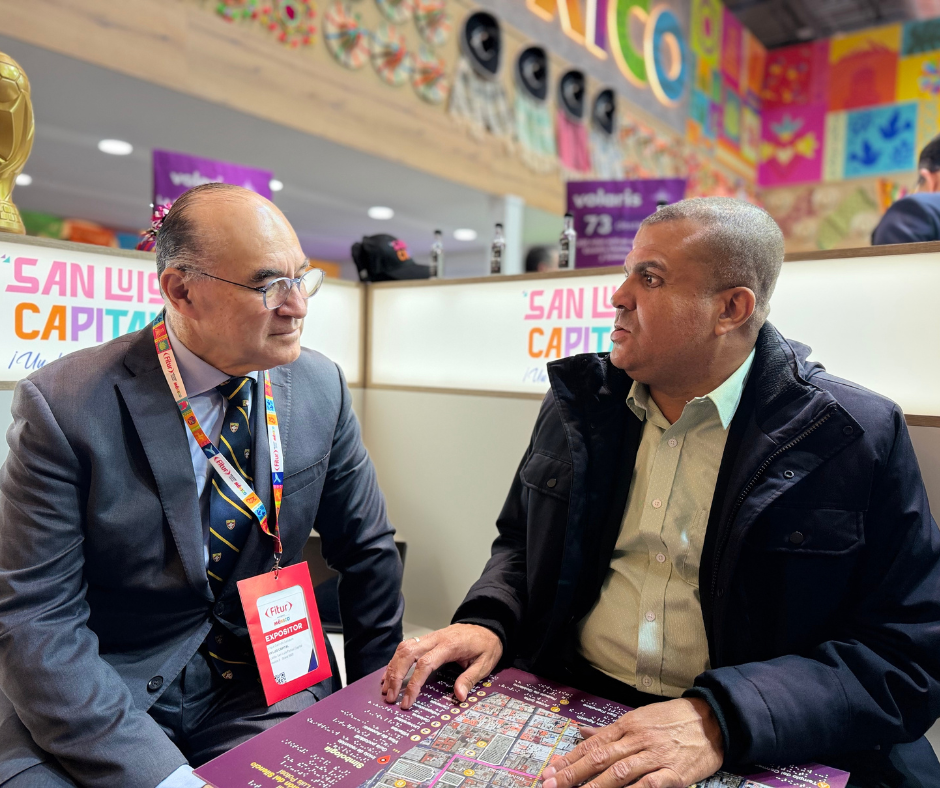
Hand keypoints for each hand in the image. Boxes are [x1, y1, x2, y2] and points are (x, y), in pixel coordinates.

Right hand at [380, 624, 502, 708]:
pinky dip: (396, 660)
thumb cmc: (485, 645)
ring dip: (392, 667)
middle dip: (396, 675)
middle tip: (390, 697)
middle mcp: (436, 638)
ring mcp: (430, 637)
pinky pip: (407, 646)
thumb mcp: (484, 663)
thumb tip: (459, 696)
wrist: (486, 626)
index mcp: (450, 645)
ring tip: (386, 688)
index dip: (414, 683)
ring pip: (404, 647)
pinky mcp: (427, 638)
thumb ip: (470, 679)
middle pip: (408, 653)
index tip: (407, 701)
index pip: (425, 663)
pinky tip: (390, 673)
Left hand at [540, 698, 722, 787]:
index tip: (551, 771)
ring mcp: (656, 756)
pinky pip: (651, 784)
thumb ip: (610, 730)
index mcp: (626, 725)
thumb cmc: (673, 719)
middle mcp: (637, 739)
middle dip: (573, 773)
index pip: (592, 744)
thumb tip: (581, 731)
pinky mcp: (675, 773)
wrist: (713, 720)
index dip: (570, 758)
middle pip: (600, 758)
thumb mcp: (639, 717)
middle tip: (552, 784)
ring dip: (596, 786)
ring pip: (620, 772)